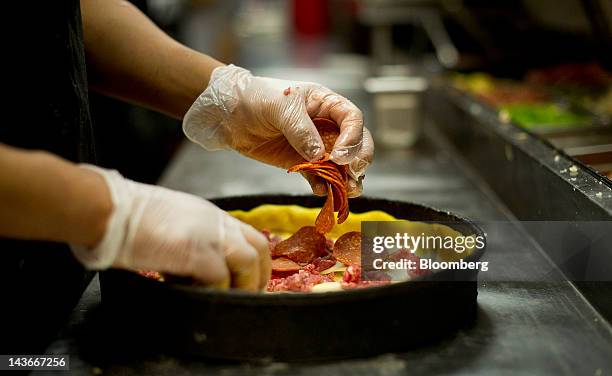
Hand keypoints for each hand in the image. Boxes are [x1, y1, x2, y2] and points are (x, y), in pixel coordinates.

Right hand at [70, 165, 270, 290]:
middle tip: (249, 295)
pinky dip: (216, 291)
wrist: (110, 209)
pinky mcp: (195, 251)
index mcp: (212, 215)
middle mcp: (217, 222)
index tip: (253, 280)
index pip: (251, 235)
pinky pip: (220, 277)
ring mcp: (208, 235)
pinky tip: (202, 297)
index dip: (257, 261)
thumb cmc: (131, 217)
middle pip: (259, 248)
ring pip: (247, 262)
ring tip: (230, 301)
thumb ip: (193, 240)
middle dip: (259, 276)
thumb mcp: (174, 223)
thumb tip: (195, 271)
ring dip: (243, 286)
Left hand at [182, 64, 372, 196]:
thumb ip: (301, 131)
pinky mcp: (300, 162)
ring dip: (347, 178)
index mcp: (326, 103)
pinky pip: (318, 176)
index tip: (340, 155)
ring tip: (347, 191)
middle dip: (358, 159)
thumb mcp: (281, 107)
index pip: (352, 119)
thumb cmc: (256, 98)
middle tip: (354, 174)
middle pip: (355, 143)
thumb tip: (320, 155)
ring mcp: (315, 145)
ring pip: (341, 164)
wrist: (229, 113)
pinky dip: (322, 185)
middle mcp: (326, 124)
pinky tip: (320, 191)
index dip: (353, 138)